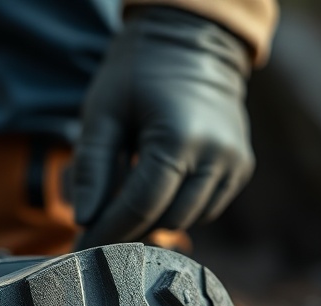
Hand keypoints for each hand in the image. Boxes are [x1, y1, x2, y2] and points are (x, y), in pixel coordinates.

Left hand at [70, 7, 254, 246]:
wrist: (192, 42)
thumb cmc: (140, 73)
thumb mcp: (103, 113)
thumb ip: (93, 167)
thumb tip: (84, 218)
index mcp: (181, 138)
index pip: (142, 206)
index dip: (108, 231)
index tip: (80, 247)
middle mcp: (217, 155)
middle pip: (167, 219)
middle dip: (127, 232)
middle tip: (93, 235)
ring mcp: (234, 164)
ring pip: (188, 219)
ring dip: (152, 223)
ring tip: (118, 213)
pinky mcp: (240, 168)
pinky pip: (204, 207)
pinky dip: (176, 209)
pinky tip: (151, 196)